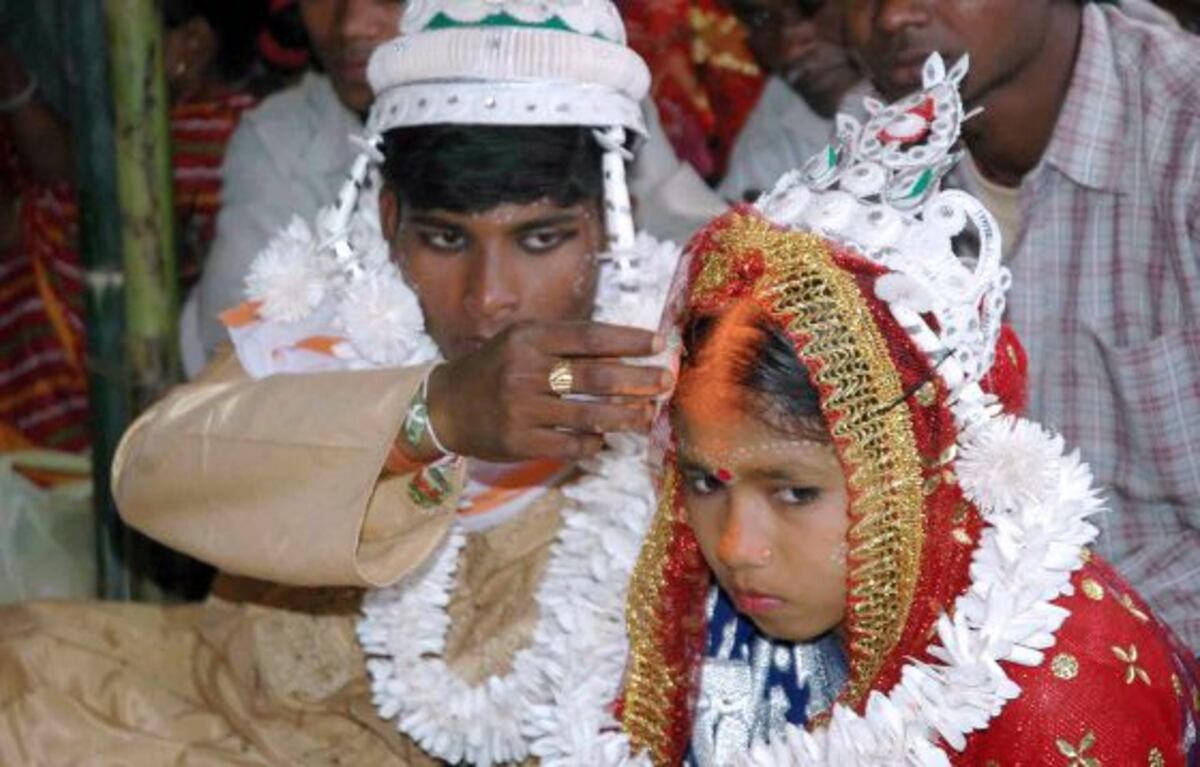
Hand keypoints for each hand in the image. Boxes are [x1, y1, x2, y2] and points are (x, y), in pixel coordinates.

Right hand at [426, 320, 671, 461]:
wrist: (447, 406)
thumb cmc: (497, 367)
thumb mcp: (523, 341)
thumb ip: (566, 343)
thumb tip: (625, 349)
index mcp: (529, 338)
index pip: (589, 337)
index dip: (628, 340)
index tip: (658, 343)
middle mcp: (525, 371)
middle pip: (595, 377)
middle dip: (637, 380)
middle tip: (665, 382)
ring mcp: (522, 409)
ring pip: (588, 415)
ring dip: (625, 416)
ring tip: (648, 415)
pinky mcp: (520, 442)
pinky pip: (570, 445)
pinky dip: (594, 442)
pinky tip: (605, 439)